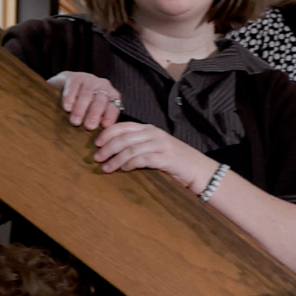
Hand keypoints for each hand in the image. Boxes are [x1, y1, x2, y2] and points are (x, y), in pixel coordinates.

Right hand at [48, 70, 124, 131]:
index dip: (110, 115)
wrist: (67, 85)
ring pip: (87, 94)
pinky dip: (70, 98)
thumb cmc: (85, 104)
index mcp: (112, 95)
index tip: (105, 126)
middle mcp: (103, 85)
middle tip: (89, 127)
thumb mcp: (95, 112)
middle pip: (100, 100)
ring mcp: (89, 79)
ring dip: (81, 109)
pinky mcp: (75, 76)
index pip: (114, 105)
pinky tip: (67, 108)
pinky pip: (73, 87)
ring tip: (75, 122)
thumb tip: (103, 138)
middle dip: (95, 114)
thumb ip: (100, 122)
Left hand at [92, 121, 214, 190]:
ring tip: (106, 168)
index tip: (96, 143)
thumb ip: (139, 145)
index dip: (106, 133)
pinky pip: (141, 159)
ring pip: (130, 149)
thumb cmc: (175, 161)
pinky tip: (123, 169)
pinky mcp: (165, 158)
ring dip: (115, 159)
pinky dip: (129, 164)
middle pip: (123, 138)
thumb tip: (115, 150)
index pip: (122, 126)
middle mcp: (154, 133)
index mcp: (149, 128)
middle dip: (107, 148)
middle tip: (97, 158)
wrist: (199, 169)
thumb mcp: (156, 147)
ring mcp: (160, 145)